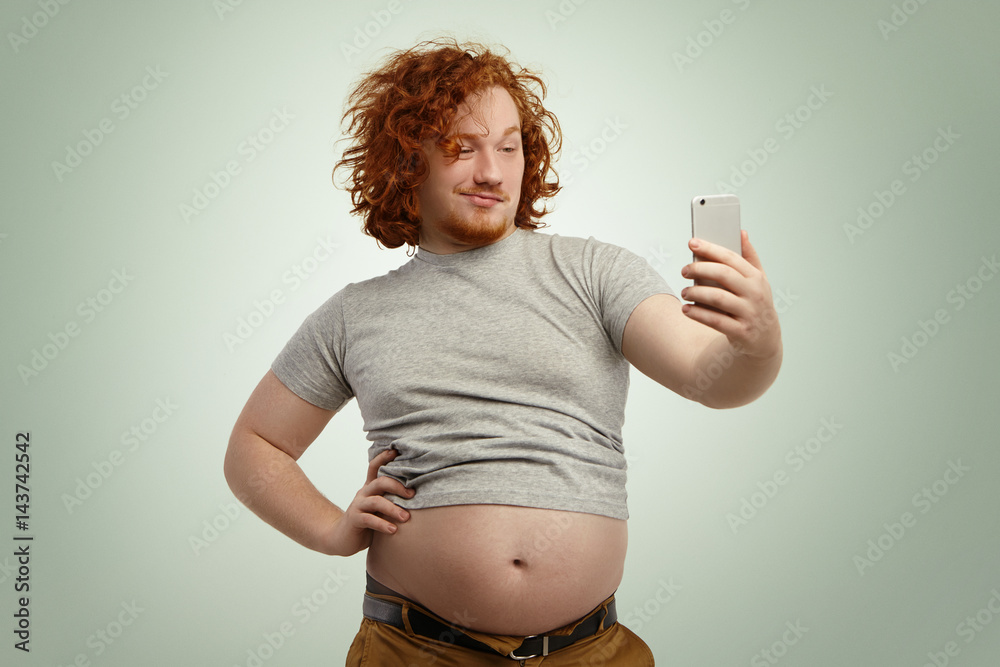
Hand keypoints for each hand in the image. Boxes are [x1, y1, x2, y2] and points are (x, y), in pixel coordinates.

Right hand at [325, 448, 414, 556]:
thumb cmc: (367, 521)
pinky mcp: (354, 519)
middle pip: (380, 481)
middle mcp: (364, 493)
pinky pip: (369, 519)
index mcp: (370, 487)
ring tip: (406, 517)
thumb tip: (417, 493)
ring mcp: (358, 505)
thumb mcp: (379, 507)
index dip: (384, 457)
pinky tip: (393, 530)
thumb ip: (391, 499)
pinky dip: (382, 524)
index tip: (396, 451)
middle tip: (412, 495)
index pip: (375, 467)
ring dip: (393, 509)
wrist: (342, 538)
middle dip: (397, 486)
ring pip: (376, 501)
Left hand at [679, 231, 781, 360]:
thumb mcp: (758, 279)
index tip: (692, 243)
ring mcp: (749, 313)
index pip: (731, 258)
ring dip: (696, 293)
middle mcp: (755, 294)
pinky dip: (698, 314)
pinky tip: (687, 309)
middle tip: (684, 270)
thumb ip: (749, 256)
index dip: (710, 249)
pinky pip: (716, 321)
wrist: (764, 339)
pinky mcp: (741, 332)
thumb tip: (741, 232)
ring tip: (684, 291)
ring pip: (718, 298)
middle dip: (700, 269)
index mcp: (756, 278)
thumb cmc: (755, 303)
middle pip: (723, 275)